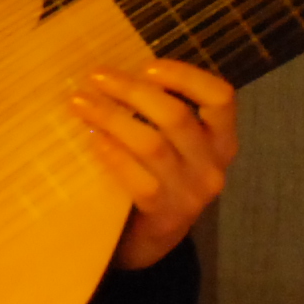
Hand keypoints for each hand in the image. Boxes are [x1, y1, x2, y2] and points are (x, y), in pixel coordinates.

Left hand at [74, 60, 240, 268]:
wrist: (157, 237)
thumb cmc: (163, 174)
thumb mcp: (179, 144)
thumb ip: (164, 112)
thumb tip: (118, 71)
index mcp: (222, 139)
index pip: (220, 97)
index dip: (186, 76)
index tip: (146, 66)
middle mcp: (213, 165)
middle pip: (176, 117)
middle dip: (132, 91)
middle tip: (96, 77)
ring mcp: (191, 193)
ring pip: (152, 144)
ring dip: (112, 117)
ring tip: (81, 103)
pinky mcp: (166, 215)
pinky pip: (137, 179)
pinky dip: (113, 155)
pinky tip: (93, 139)